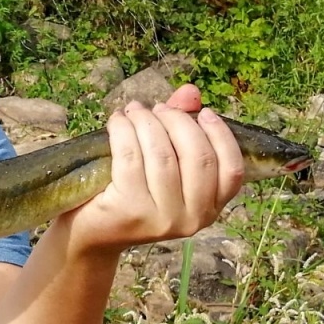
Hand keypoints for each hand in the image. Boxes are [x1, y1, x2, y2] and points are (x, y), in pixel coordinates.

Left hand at [58, 84, 244, 259]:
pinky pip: (131, 157)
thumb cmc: (131, 192)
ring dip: (146, 122)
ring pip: (162, 154)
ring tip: (134, 110)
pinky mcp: (132, 211)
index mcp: (210, 208)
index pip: (232, 170)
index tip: (203, 111)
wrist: (91, 231)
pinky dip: (123, 130)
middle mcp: (193, 219)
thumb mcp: (163, 161)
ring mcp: (163, 218)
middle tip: (157, 108)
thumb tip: (190, 92)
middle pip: (197, 156)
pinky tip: (117, 121)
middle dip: (176, 121)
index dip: (220, 135)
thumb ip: (182, 126)